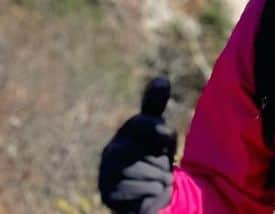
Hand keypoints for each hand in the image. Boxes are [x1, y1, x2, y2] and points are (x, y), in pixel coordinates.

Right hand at [98, 76, 176, 213]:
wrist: (148, 191)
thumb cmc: (154, 155)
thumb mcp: (160, 130)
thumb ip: (157, 107)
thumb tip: (161, 79)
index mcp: (126, 131)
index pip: (144, 123)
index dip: (162, 133)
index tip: (167, 140)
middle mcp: (111, 150)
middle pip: (146, 151)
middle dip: (160, 160)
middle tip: (159, 164)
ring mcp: (107, 174)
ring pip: (145, 172)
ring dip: (157, 178)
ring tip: (153, 179)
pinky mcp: (109, 195)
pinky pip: (140, 192)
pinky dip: (150, 194)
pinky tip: (146, 193)